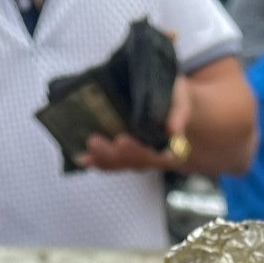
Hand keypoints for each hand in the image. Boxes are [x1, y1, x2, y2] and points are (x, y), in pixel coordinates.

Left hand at [78, 73, 192, 172]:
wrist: (170, 102)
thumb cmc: (175, 99)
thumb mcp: (181, 99)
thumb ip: (179, 113)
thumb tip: (173, 131)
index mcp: (171, 149)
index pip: (155, 157)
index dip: (137, 151)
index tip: (121, 140)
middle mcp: (153, 157)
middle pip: (133, 162)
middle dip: (112, 153)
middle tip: (93, 141)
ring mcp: (137, 157)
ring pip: (120, 164)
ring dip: (101, 159)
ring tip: (85, 151)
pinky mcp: (124, 154)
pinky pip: (110, 162)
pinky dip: (96, 161)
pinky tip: (82, 158)